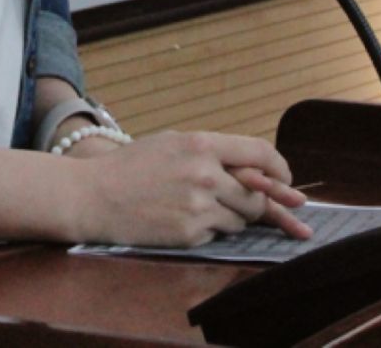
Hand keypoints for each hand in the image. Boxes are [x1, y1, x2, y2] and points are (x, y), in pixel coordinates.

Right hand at [65, 131, 310, 246]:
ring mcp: (198, 206)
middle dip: (256, 202)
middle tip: (244, 203)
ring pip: (240, 220)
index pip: (260, 153)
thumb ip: (212, 152)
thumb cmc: (132, 167)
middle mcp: (204, 174)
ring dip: (230, 218)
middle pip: (256, 194)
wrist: (93, 196)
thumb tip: (255, 168)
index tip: (287, 181)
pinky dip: (207, 232)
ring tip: (198, 208)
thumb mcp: (172, 143)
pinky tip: (180, 220)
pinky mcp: (189, 234)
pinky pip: (216, 236)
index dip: (280, 169)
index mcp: (201, 144)